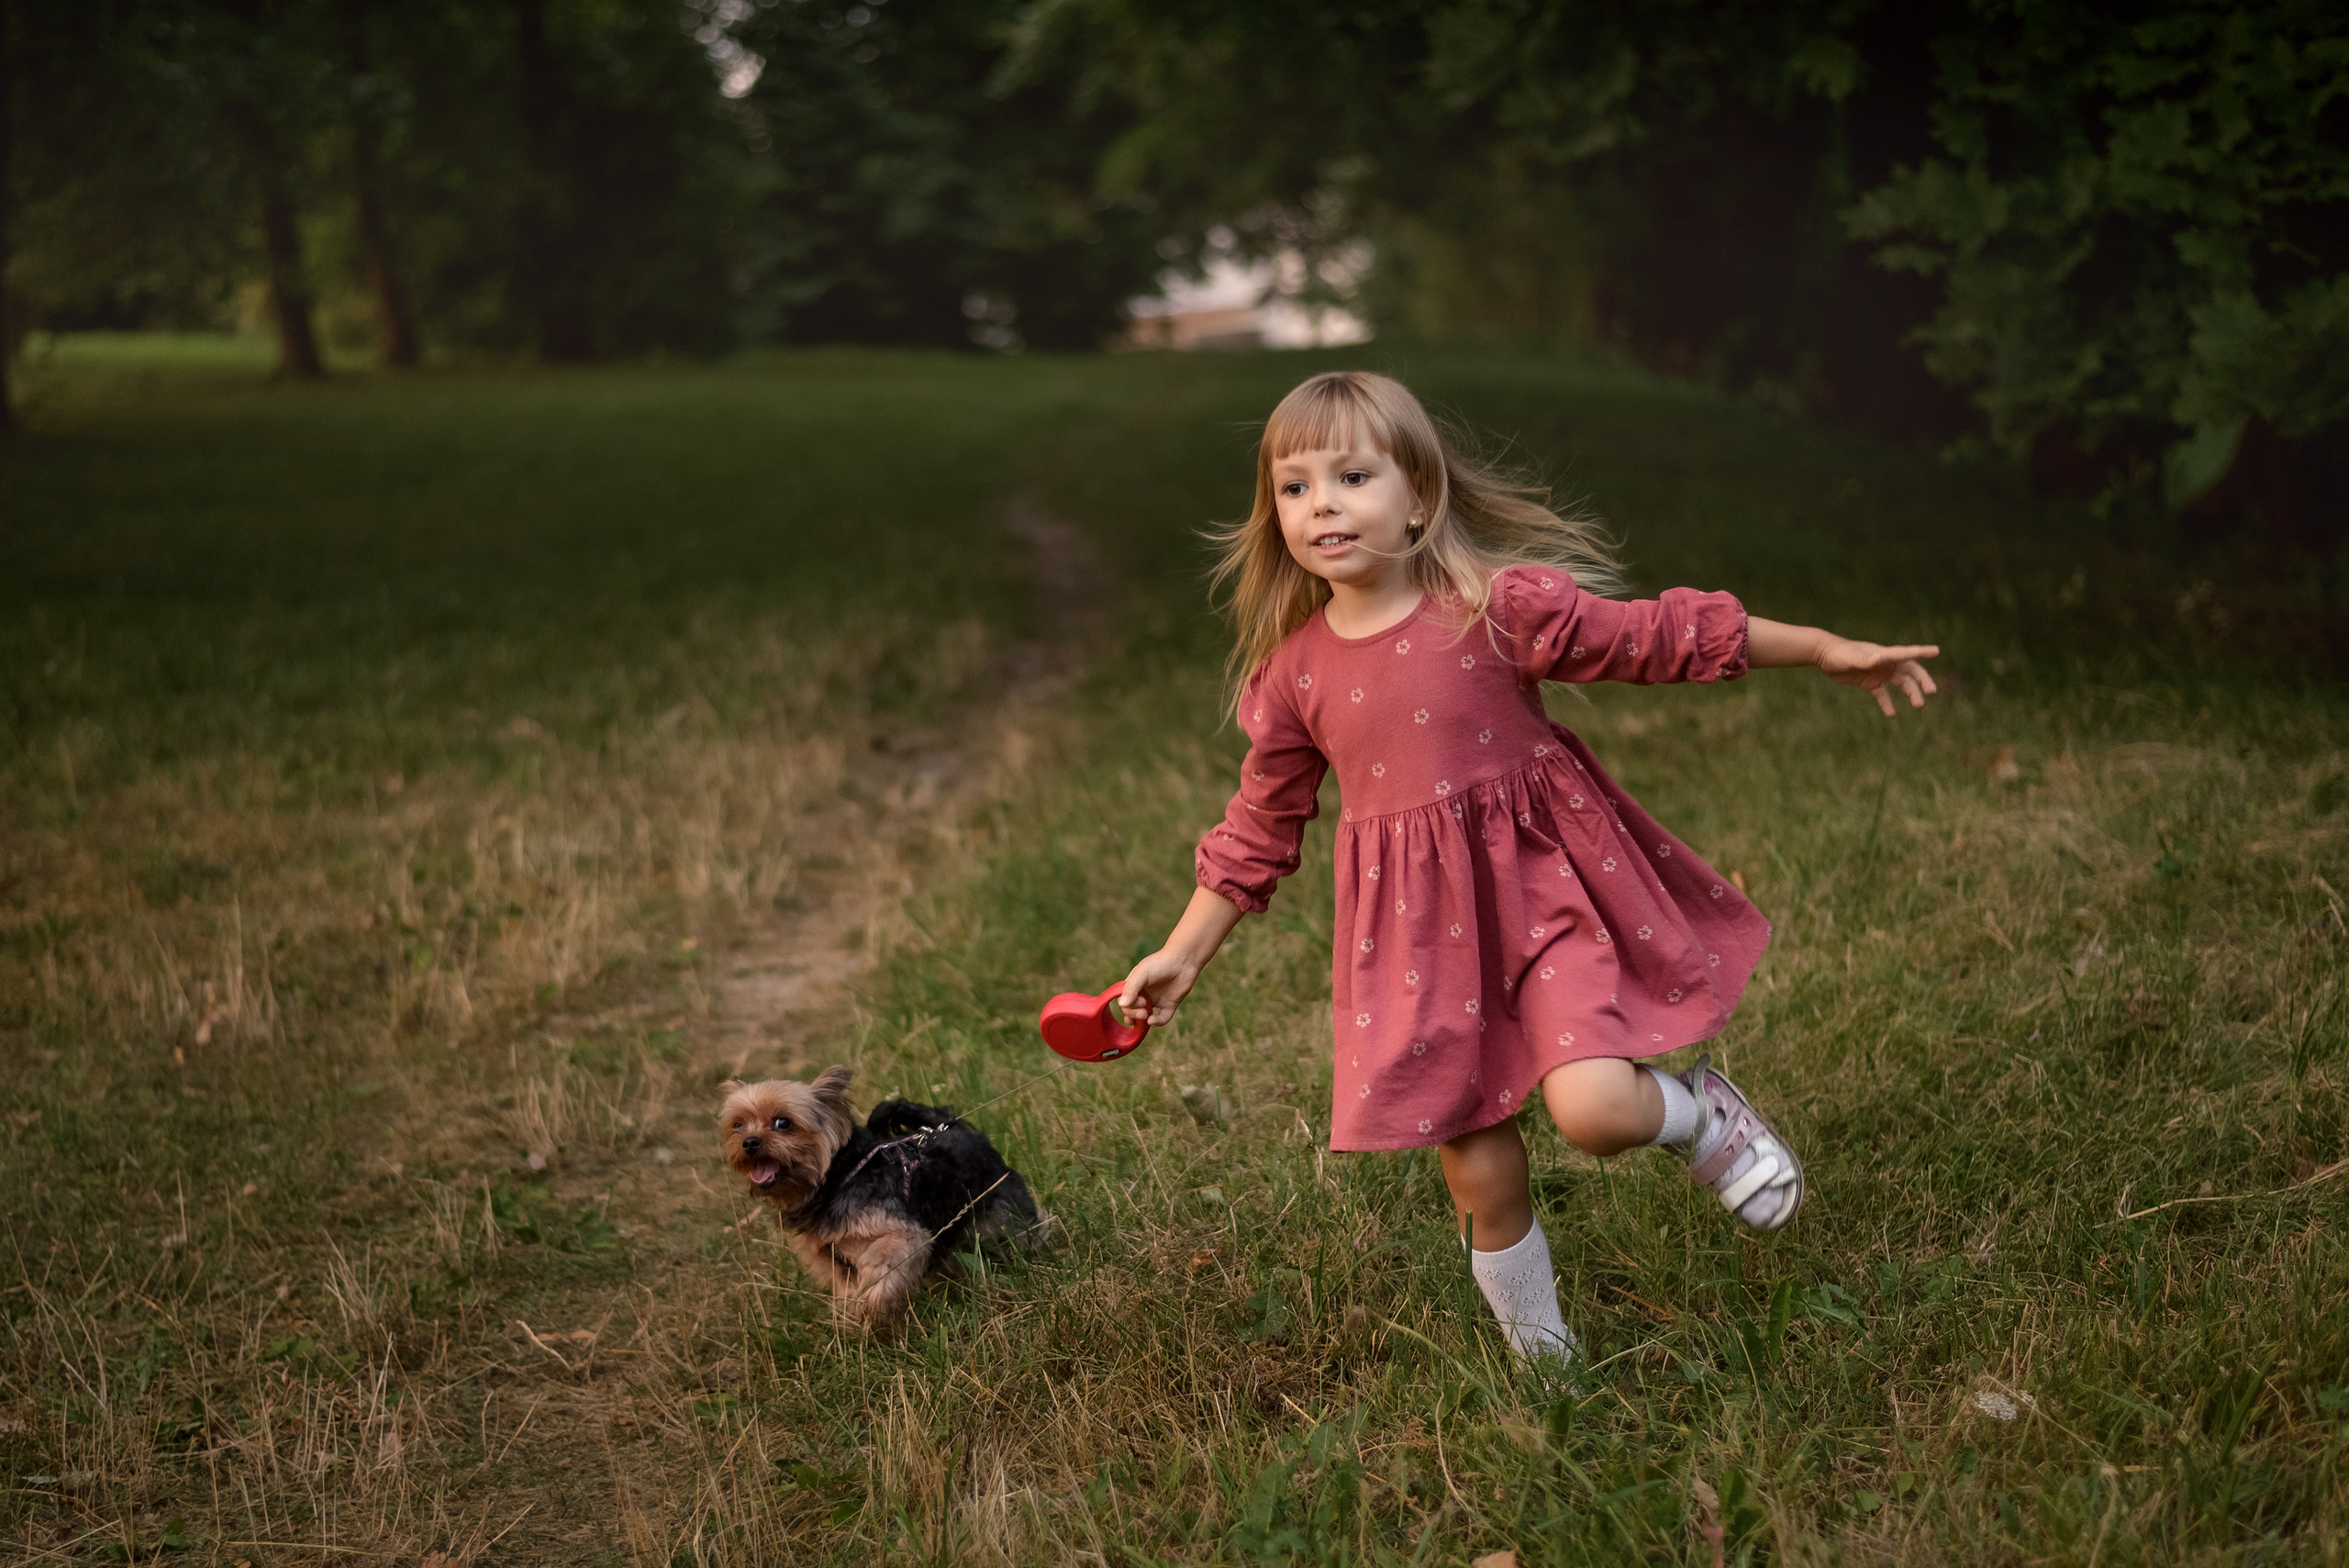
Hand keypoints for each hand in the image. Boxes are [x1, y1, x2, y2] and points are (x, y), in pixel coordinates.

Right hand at [1121, 947, 1202, 1027]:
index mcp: (1134, 986)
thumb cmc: (1160, 963)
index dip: (1127, 1006)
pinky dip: (1157, 1022)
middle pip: (1132, 1011)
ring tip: (1146, 1016)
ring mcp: (1156, 1001)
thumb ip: (1131, 988)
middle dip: (1134, 1014)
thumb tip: (1122, 1005)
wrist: (1183, 961)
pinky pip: (1162, 1019)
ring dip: (1142, 1021)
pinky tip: (1154, 1020)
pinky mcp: (1169, 1005)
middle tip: (1143, 1011)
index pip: (1124, 1002)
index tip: (1137, 1001)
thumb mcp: (1142, 973)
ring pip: (1145, 1017)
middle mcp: (1143, 994)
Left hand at [1817, 637, 1939, 716]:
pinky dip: (1887, 703)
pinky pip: (1882, 694)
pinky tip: (1891, 714)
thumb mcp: (1852, 657)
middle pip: (1909, 671)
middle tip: (1931, 691)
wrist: (1823, 655)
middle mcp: (1885, 663)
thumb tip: (1878, 658)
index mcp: (1884, 654)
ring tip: (1918, 705)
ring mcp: (1878, 672)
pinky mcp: (1869, 682)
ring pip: (1900, 683)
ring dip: (1910, 693)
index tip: (1936, 651)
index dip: (1921, 652)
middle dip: (1922, 680)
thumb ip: (1865, 659)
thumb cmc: (1839, 653)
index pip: (1906, 653)